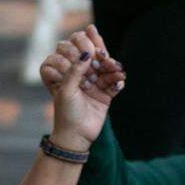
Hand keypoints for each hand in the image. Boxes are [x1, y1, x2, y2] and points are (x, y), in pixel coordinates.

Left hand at [40, 25, 125, 149]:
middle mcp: (79, 74)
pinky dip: (117, 80)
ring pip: (105, 67)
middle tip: (102, 56)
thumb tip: (86, 52)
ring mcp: (93, 83)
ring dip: (111, 66)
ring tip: (115, 67)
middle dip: (99, 54)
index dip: (80, 47)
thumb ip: (75, 70)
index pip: (73, 49)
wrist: (76, 136)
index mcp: (65, 71)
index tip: (85, 54)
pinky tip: (119, 80)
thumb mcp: (66, 90)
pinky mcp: (105, 93)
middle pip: (92, 55)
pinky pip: (113, 82)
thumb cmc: (66, 113)